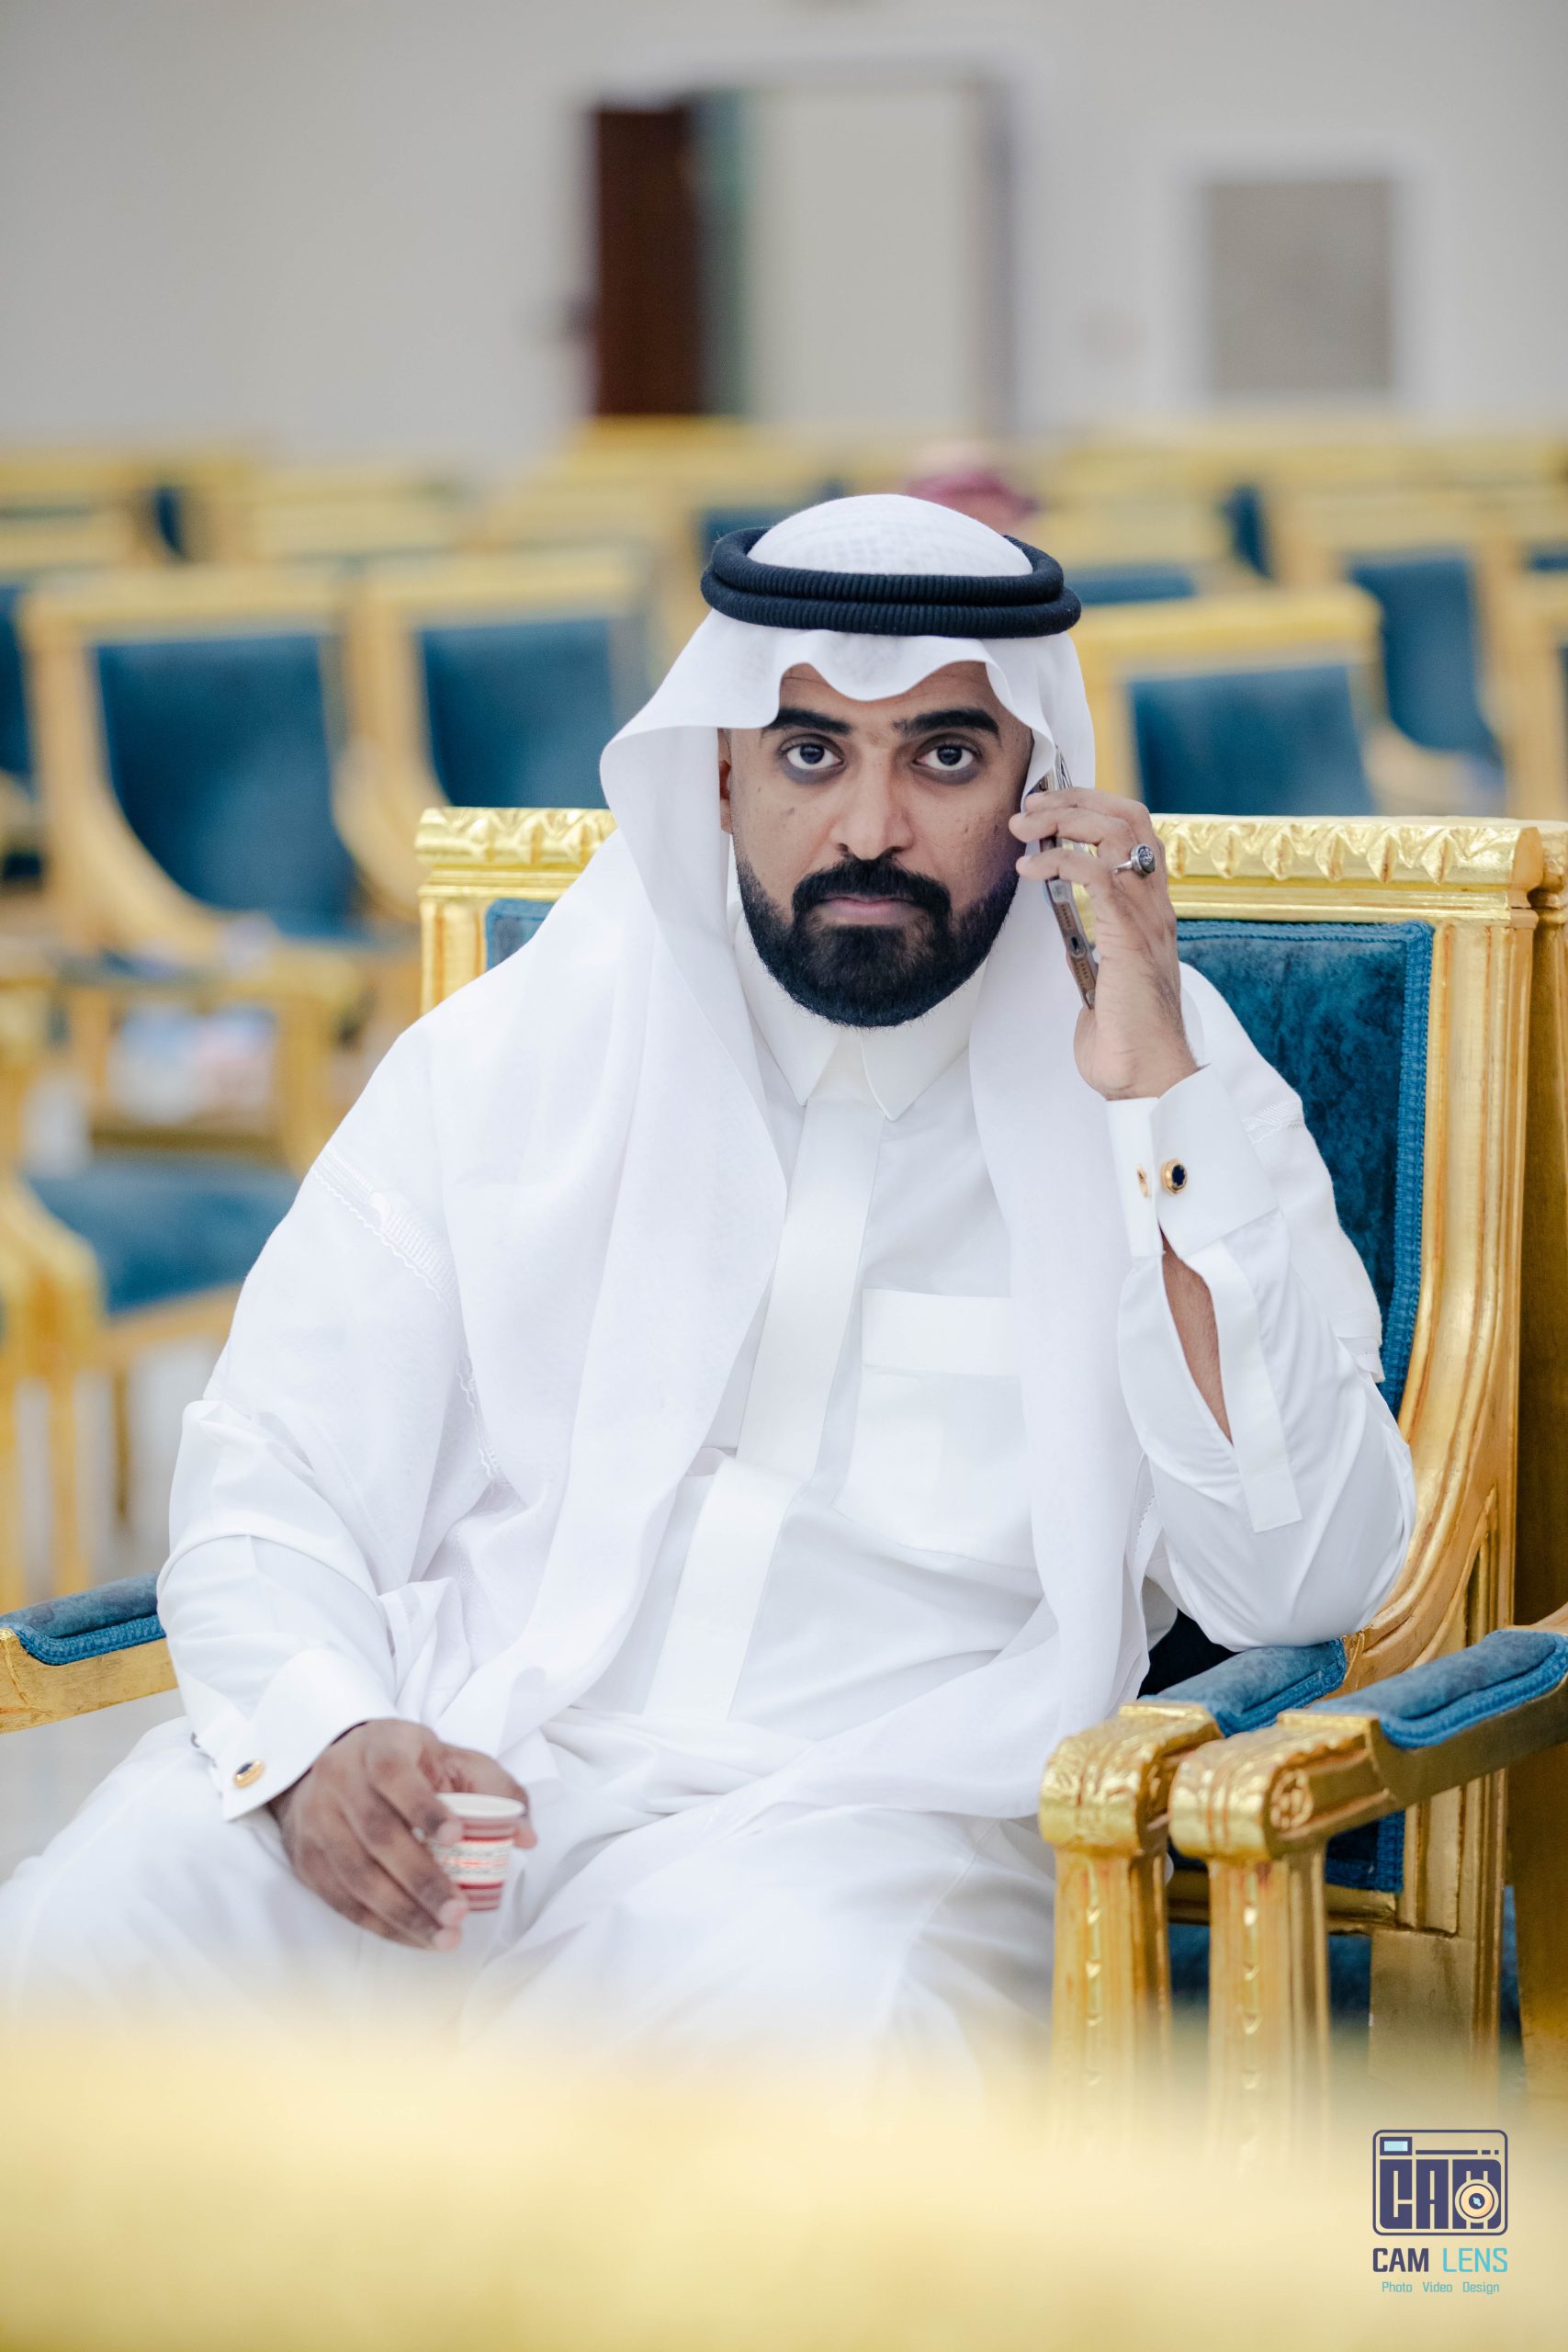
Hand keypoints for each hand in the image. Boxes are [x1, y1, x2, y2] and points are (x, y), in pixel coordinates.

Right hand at [271, 1719, 535, 1950]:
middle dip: (421, 1879)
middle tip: (458, 1913)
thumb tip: (526, 1837)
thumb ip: (494, 1789)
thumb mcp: (449, 1757)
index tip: (457, 1835)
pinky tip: (414, 1936)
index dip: (424, 1807)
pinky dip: (379, 1923)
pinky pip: (341, 1899)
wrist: (331, 1763)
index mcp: (379, 1748)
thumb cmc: (404, 1763)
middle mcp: (340, 1782)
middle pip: (377, 1835)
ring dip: (402, 1913)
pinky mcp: (306, 1859)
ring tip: (443, 1936)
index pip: (396, 1775)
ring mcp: (317, 1822)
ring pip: (356, 1875)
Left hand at [1010, 787, 1196, 1100]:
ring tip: (1023, 828)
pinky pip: (1100, 876)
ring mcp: (1146, 918)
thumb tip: (1061, 917)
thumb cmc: (1122, 1034)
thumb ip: (1090, 938)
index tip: (1048, 806)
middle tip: (1028, 808)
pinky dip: (1062, 862)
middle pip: (1129, 816)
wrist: (1143, 1074)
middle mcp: (1154, 904)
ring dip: (1065, 821)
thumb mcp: (1100, 972)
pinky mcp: (1129, 937)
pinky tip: (1030, 870)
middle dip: (1075, 800)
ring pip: (1118, 834)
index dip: (1093, 805)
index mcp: (1149, 908)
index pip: (1135, 830)